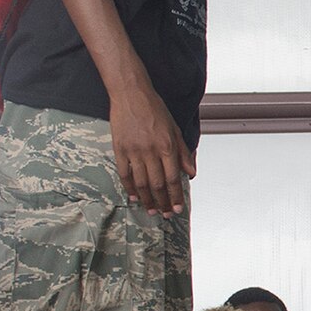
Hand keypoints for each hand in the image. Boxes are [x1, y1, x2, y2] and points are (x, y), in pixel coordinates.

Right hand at [108, 86, 194, 215]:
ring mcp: (134, 151)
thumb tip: (191, 173)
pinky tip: (134, 197)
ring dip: (147, 199)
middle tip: (165, 215)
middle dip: (163, 202)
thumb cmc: (155, 110)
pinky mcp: (119, 149)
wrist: (131, 95)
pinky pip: (125, 173)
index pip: (174, 178)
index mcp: (167, 146)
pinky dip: (130, 188)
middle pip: (158, 184)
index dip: (176, 196)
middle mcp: (151, 151)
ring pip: (141, 182)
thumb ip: (184, 153)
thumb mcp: (175, 129)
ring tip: (151, 210)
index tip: (178, 208)